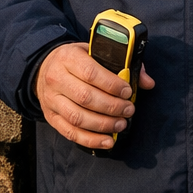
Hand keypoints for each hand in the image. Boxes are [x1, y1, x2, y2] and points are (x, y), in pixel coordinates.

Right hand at [37, 42, 155, 149]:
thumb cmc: (77, 60)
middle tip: (129, 110)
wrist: (45, 69)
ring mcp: (51, 100)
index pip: (90, 72)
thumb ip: (122, 64)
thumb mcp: (95, 52)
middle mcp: (56, 78)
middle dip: (112, 107)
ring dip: (103, 125)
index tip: (128, 92)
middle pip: (85, 97)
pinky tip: (108, 141)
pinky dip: (91, 140)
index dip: (112, 84)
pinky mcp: (51, 117)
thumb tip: (147, 82)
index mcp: (68, 58)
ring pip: (78, 117)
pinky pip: (70, 132)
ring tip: (121, 124)